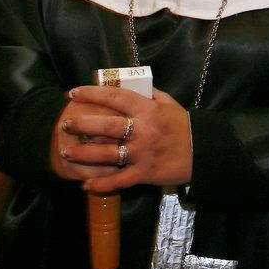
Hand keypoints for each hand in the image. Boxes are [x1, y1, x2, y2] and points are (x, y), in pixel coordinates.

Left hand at [57, 86, 192, 193]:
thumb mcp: (168, 103)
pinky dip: (101, 183)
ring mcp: (142, 153)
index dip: (92, 94)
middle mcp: (143, 130)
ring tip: (66, 152)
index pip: (115, 97)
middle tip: (65, 124)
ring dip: (84, 154)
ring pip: (107, 154)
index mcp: (147, 110)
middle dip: (82, 124)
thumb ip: (148, 93)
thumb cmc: (183, 125)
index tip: (74, 92)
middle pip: (106, 126)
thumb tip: (126, 83)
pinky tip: (85, 184)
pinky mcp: (145, 173)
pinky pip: (119, 180)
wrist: (203, 152)